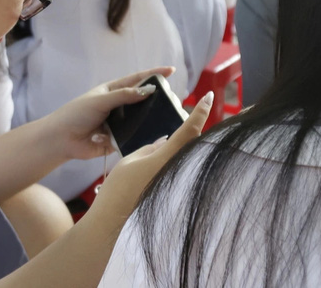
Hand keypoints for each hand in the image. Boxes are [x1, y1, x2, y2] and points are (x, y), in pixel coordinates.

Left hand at [40, 68, 175, 161]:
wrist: (61, 139)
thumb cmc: (76, 114)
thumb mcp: (101, 100)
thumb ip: (124, 95)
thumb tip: (149, 89)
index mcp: (112, 91)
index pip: (137, 79)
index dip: (154, 74)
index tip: (171, 70)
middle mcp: (118, 106)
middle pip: (142, 100)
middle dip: (157, 99)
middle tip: (174, 100)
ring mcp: (119, 124)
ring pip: (140, 120)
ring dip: (151, 120)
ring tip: (168, 118)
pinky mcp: (118, 140)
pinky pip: (134, 138)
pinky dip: (141, 137)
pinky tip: (153, 136)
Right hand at [88, 91, 212, 219]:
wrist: (113, 223)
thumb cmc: (117, 190)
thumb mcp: (129, 162)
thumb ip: (148, 148)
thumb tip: (163, 142)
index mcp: (166, 158)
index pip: (189, 130)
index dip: (200, 111)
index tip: (208, 97)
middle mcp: (177, 170)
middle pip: (194, 143)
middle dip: (198, 126)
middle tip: (200, 109)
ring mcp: (178, 184)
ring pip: (190, 156)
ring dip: (190, 144)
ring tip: (186, 130)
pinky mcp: (174, 194)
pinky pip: (183, 170)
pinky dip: (183, 159)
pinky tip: (174, 155)